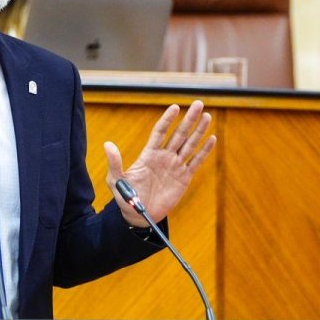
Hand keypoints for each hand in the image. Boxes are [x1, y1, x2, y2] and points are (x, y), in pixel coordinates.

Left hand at [104, 100, 216, 226]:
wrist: (140, 216)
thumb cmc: (126, 198)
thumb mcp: (116, 180)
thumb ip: (114, 163)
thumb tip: (107, 145)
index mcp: (149, 154)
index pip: (160, 132)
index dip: (167, 120)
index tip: (175, 107)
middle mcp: (164, 156)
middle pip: (179, 134)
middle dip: (188, 119)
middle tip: (198, 104)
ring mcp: (175, 166)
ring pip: (189, 145)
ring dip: (199, 131)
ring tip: (207, 116)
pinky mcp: (184, 178)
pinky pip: (195, 162)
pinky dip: (204, 151)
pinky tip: (211, 139)